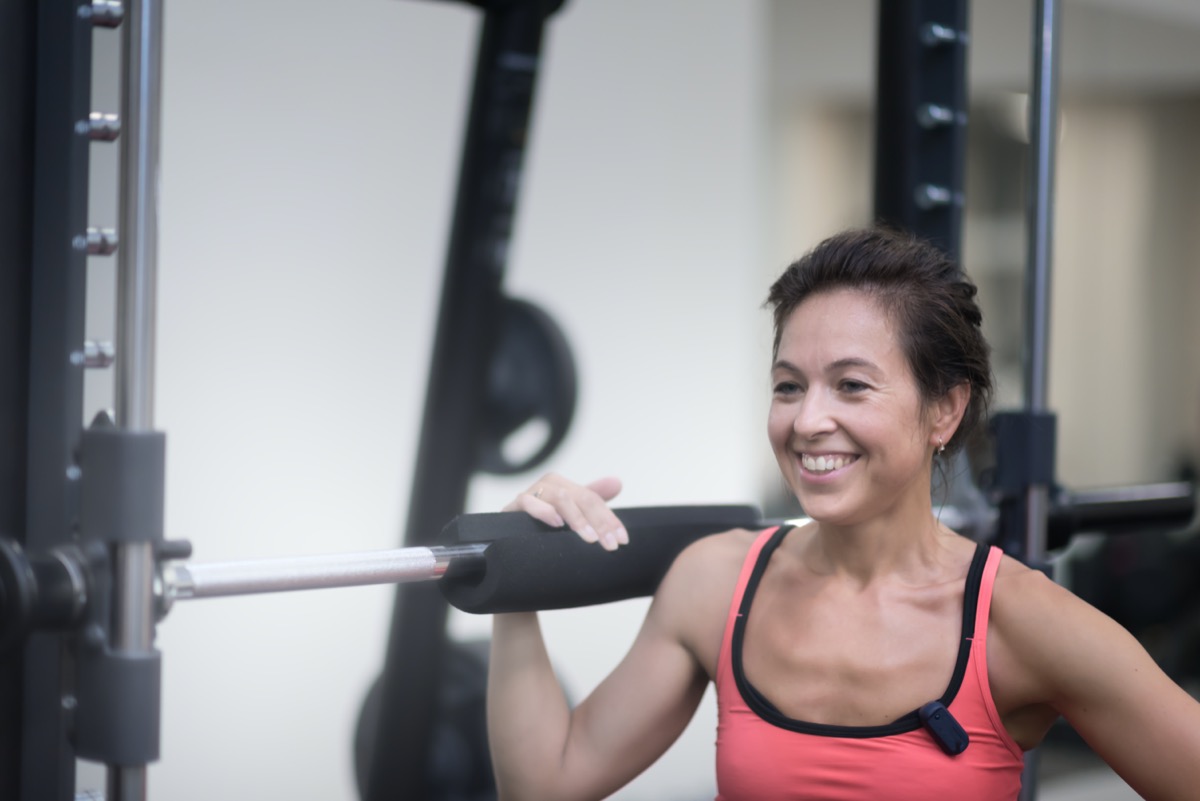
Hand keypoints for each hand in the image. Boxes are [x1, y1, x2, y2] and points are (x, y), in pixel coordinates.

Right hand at [503, 473, 629, 550]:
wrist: (509, 542)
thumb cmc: (541, 527)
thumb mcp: (571, 514)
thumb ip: (592, 499)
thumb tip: (617, 482)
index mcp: (565, 486)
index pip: (593, 499)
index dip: (609, 519)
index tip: (622, 540)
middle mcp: (549, 485)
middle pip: (581, 497)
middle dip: (599, 522)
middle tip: (610, 545)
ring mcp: (531, 494)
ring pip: (559, 497)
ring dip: (577, 518)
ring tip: (589, 538)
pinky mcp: (513, 507)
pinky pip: (527, 502)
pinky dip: (543, 510)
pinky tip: (556, 523)